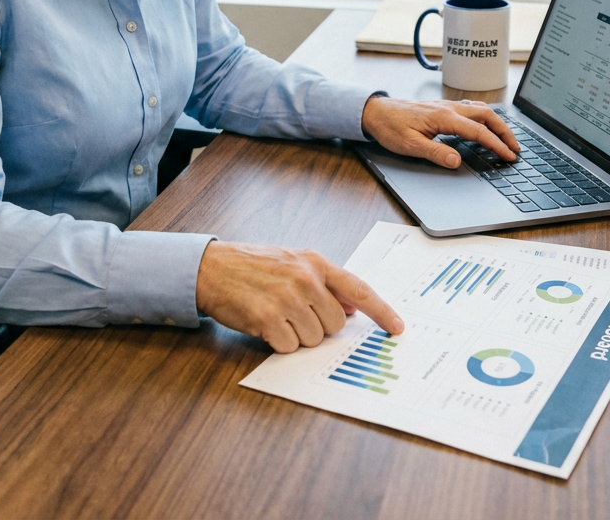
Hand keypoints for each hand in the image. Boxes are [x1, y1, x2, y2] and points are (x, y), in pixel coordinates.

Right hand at [195, 241, 404, 353]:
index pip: (359, 288)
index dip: (382, 311)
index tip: (398, 327)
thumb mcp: (293, 262)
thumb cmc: (252, 266)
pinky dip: (277, 342)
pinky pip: (289, 347)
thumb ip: (323, 283)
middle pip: (335, 324)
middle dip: (317, 326)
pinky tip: (264, 324)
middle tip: (293, 312)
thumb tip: (350, 308)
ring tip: (275, 314)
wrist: (211, 268)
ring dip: (295, 335)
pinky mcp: (268, 319)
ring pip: (313, 339)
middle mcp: (305, 278)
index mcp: (315, 262)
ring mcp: (287, 298)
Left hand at [360, 96, 519, 168]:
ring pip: (480, 109)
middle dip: (505, 131)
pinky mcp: (442, 107)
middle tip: (515, 147)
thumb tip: (457, 161)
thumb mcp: (410, 145)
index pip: (479, 131)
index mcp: (444, 117)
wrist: (376, 111)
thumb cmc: (391, 127)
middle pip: (487, 116)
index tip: (509, 155)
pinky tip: (484, 124)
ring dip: (496, 122)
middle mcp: (449, 108)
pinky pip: (470, 108)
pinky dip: (484, 116)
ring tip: (506, 137)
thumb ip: (435, 153)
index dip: (497, 144)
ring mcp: (446, 105)